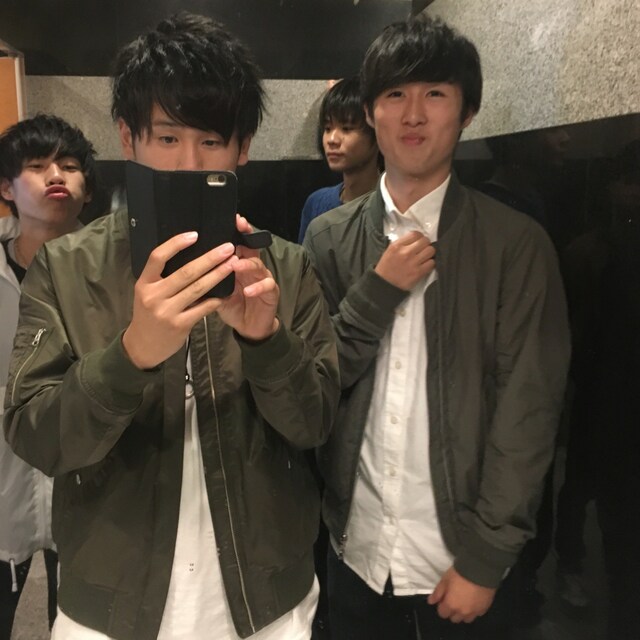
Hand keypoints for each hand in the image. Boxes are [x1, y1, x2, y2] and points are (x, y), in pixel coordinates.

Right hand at [122, 232, 237, 368]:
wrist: (143, 346)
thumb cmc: (149, 314)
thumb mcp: (148, 293)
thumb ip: (163, 277)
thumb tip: (190, 254)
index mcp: (145, 283)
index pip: (157, 257)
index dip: (176, 244)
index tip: (195, 234)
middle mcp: (154, 295)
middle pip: (185, 272)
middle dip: (209, 258)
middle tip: (227, 248)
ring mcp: (166, 311)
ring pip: (197, 288)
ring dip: (217, 275)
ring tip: (232, 264)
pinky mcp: (179, 325)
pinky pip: (202, 308)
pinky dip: (215, 299)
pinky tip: (226, 292)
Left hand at [217, 215, 279, 340]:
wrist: (250, 327)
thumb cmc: (233, 306)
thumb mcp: (217, 291)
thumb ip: (208, 278)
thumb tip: (186, 267)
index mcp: (238, 265)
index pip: (237, 243)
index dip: (236, 231)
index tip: (232, 219)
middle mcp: (251, 268)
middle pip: (251, 248)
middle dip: (246, 236)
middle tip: (239, 228)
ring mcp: (262, 279)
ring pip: (258, 266)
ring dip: (247, 264)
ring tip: (236, 265)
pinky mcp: (271, 293)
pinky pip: (267, 286)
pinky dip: (258, 287)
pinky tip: (248, 290)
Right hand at [374, 231, 434, 290]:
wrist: (384, 284)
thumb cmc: (386, 268)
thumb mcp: (389, 251)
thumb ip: (402, 243)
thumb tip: (415, 239)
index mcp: (397, 246)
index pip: (415, 234)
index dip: (420, 237)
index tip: (419, 241)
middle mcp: (405, 252)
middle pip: (425, 241)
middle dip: (425, 244)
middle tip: (423, 249)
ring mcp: (412, 263)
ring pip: (430, 251)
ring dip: (429, 253)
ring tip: (424, 257)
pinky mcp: (418, 273)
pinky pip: (431, 263)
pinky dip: (430, 264)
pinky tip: (424, 265)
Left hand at [427, 567, 495, 623]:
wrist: (480, 571)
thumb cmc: (459, 574)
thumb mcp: (444, 580)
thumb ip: (437, 593)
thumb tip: (431, 602)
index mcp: (451, 605)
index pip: (442, 614)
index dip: (442, 607)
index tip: (444, 599)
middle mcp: (462, 612)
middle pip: (454, 619)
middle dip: (452, 611)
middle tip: (453, 600)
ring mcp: (474, 612)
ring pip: (466, 619)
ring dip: (463, 613)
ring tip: (464, 602)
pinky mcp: (484, 609)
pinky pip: (476, 614)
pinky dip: (474, 610)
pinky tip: (473, 601)